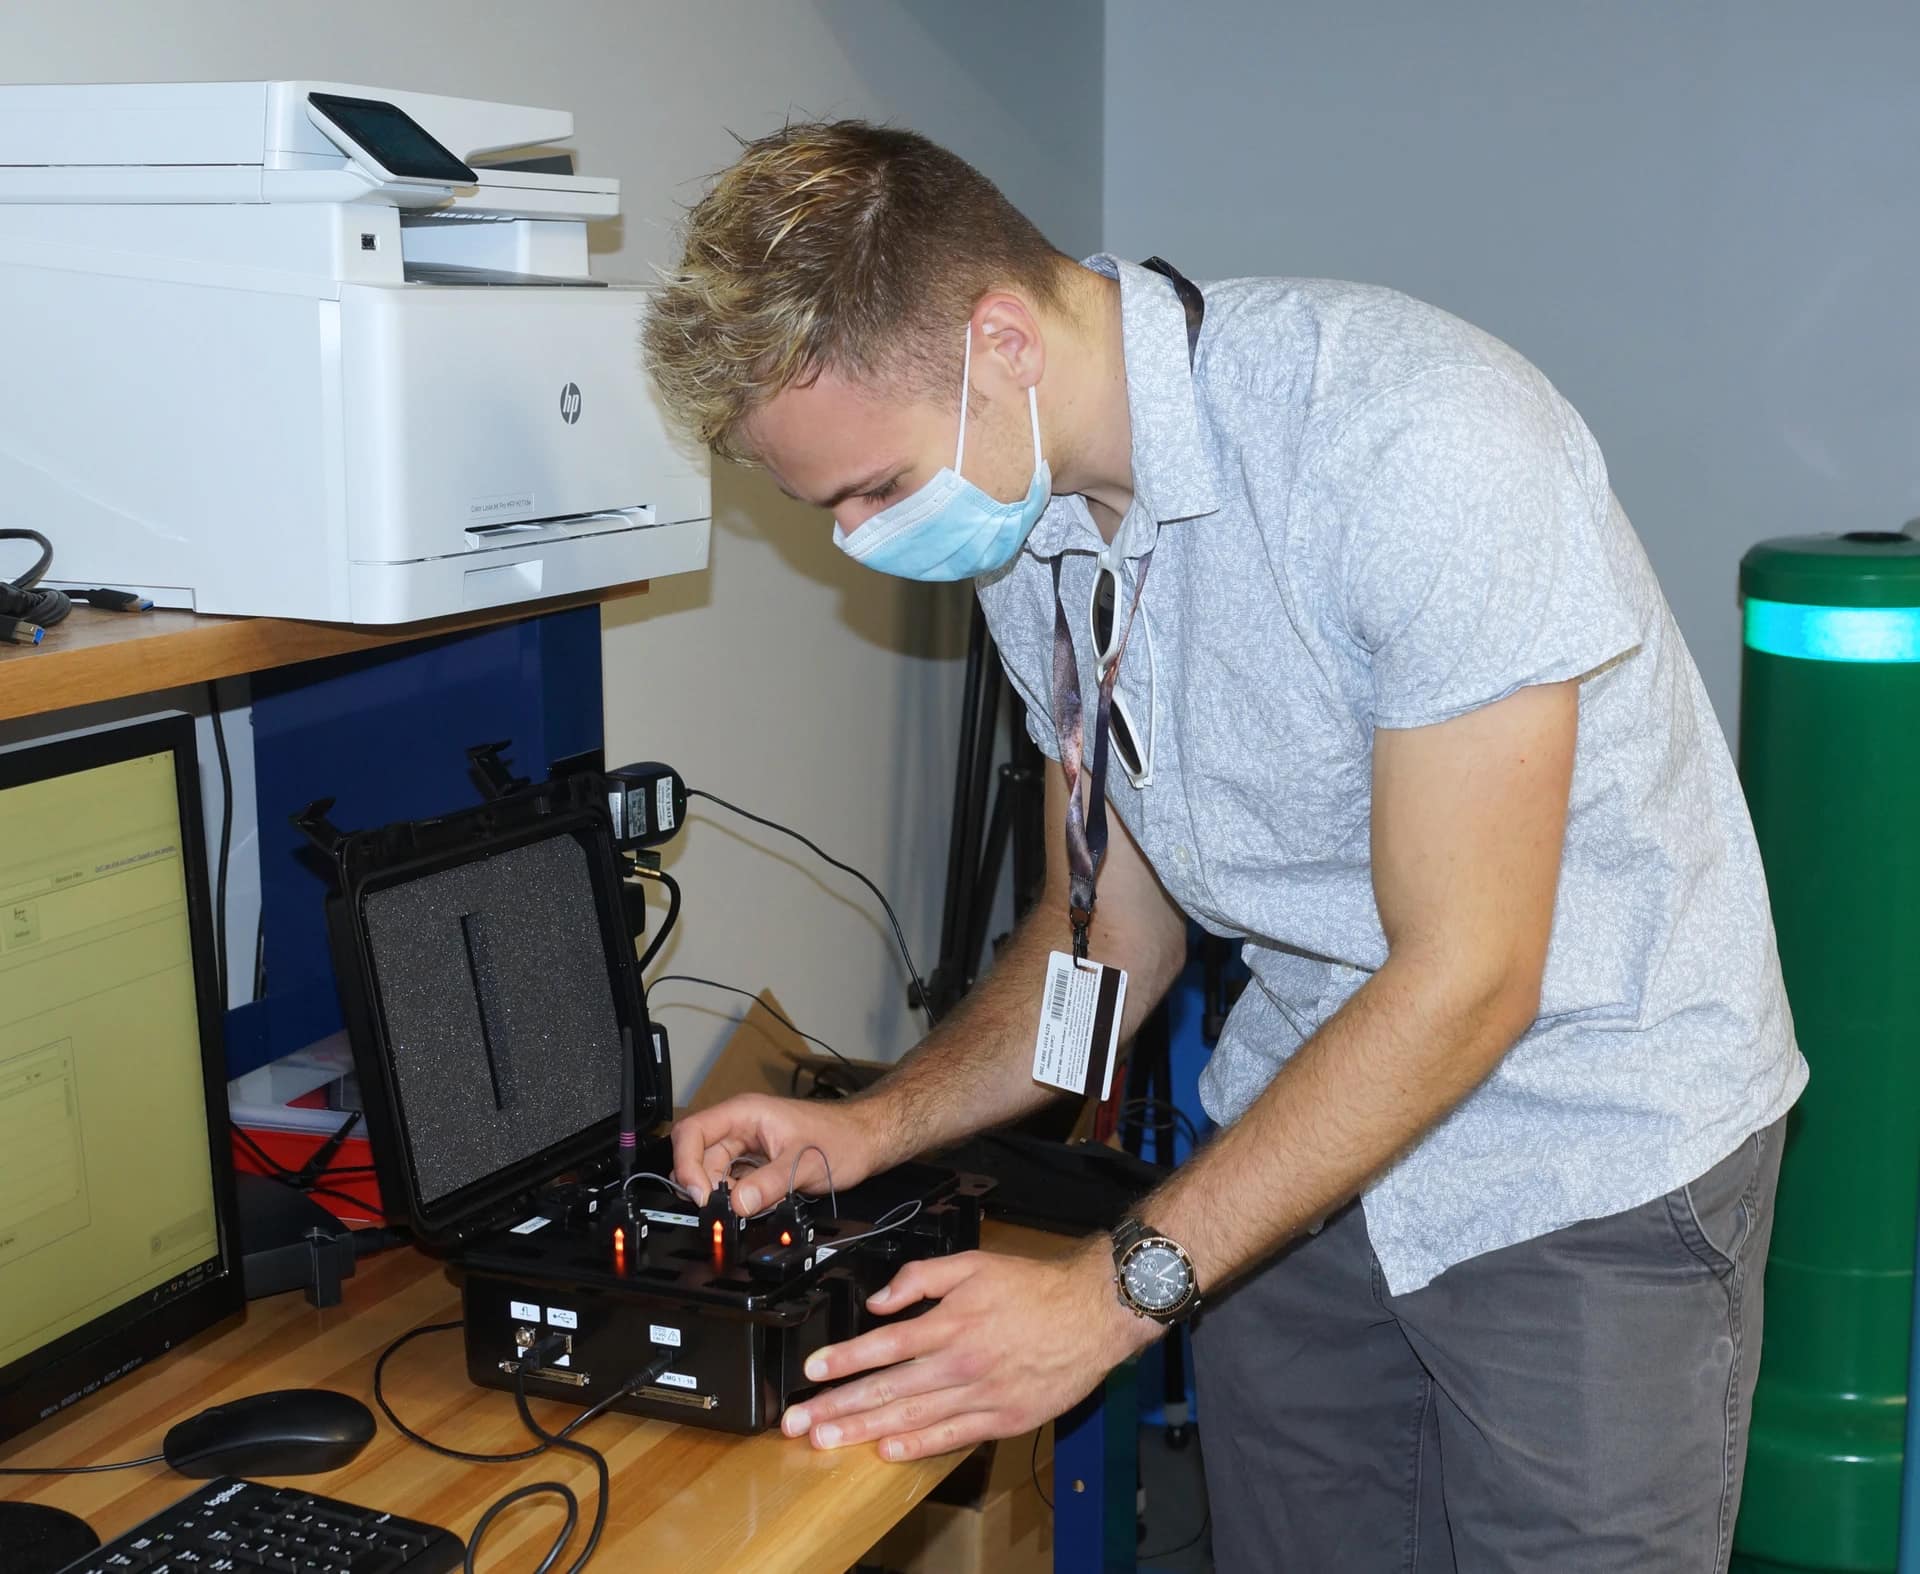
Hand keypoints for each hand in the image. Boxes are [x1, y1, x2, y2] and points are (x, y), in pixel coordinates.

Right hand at [670, 1093, 890, 1213]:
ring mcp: (748, 1145)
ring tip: (743, 1208)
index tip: (698, 1194)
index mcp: (745, 1113)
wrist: (867, 1140)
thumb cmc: (843, 1138)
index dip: (686, 1164)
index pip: (692, 1132)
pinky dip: (736, 1197)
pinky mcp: (757, 1163)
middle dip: (703, 1185)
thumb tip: (737, 1205)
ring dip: (722, 1195)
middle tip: (719, 1211)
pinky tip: (751, 1206)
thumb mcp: (804, 1164)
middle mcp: (741, 1126)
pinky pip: (733, 1181)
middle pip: (698, 1156)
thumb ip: (768, 1185)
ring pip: (714, 1172)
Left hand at [779, 1243, 1160, 1461]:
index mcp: (950, 1322)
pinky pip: (951, 1437)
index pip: (884, 1346)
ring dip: (864, 1432)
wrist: (1092, 1315)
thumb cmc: (1034, 1288)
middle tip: (800, 1424)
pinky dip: (917, 1447)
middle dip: (838, 1407)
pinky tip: (886, 1452)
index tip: (811, 1373)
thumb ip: (921, 1276)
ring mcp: (981, 1395)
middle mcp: (960, 1362)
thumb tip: (878, 1300)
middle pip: (887, 1389)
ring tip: (827, 1442)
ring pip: (911, 1418)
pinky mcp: (1002, 1419)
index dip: (844, 1360)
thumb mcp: (973, 1263)